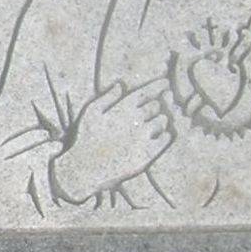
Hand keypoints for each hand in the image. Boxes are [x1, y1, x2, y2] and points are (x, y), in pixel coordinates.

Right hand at [52, 79, 175, 202]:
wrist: (85, 168)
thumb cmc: (86, 138)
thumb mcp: (91, 112)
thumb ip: (107, 96)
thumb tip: (120, 85)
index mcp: (122, 108)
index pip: (146, 91)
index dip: (158, 85)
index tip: (165, 83)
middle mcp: (135, 120)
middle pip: (157, 105)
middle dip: (159, 104)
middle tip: (159, 106)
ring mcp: (142, 137)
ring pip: (162, 121)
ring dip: (161, 119)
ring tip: (157, 122)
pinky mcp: (147, 154)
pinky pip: (165, 139)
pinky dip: (165, 135)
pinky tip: (160, 136)